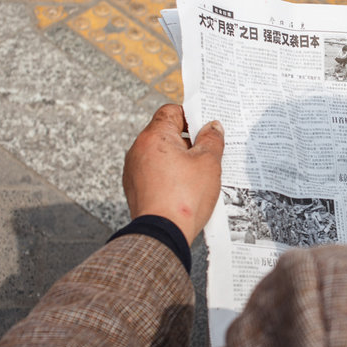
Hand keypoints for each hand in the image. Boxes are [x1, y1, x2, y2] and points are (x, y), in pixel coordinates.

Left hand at [123, 105, 224, 244]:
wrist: (162, 234)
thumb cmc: (185, 196)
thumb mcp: (208, 163)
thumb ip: (212, 140)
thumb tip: (212, 127)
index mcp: (153, 136)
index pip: (171, 111)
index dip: (191, 116)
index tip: (205, 129)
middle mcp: (138, 149)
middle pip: (166, 133)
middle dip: (188, 142)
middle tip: (208, 154)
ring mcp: (133, 170)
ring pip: (160, 155)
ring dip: (178, 160)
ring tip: (197, 176)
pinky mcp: (134, 188)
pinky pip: (154, 173)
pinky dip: (169, 176)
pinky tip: (184, 190)